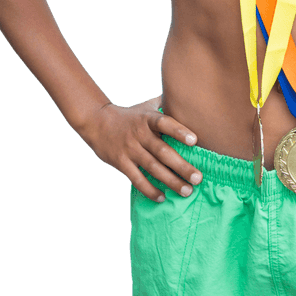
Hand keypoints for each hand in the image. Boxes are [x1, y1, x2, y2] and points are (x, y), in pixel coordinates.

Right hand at [76, 96, 202, 201]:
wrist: (97, 122)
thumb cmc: (130, 116)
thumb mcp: (146, 106)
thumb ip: (166, 104)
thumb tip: (188, 98)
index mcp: (148, 119)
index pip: (165, 123)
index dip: (179, 131)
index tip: (195, 141)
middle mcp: (140, 134)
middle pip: (162, 152)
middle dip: (182, 166)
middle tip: (198, 178)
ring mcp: (130, 149)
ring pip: (152, 168)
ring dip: (171, 181)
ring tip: (187, 191)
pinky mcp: (120, 162)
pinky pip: (136, 179)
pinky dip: (149, 190)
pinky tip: (162, 197)